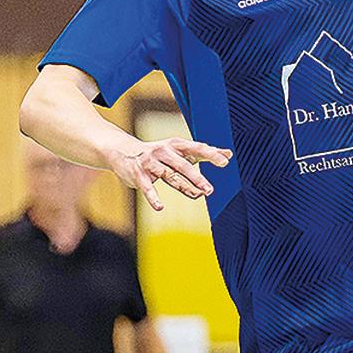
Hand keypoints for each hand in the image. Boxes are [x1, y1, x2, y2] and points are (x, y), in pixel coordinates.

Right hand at [104, 137, 231, 212]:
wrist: (124, 152)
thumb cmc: (159, 153)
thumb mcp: (180, 150)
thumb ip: (203, 153)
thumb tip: (229, 155)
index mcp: (176, 145)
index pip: (196, 148)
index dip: (211, 154)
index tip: (225, 161)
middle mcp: (164, 151)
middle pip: (183, 165)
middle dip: (197, 177)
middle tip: (210, 189)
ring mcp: (151, 162)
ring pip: (169, 176)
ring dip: (184, 186)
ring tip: (197, 195)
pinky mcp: (139, 174)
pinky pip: (147, 188)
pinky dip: (153, 198)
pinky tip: (160, 207)